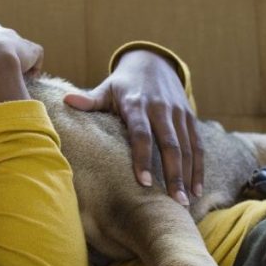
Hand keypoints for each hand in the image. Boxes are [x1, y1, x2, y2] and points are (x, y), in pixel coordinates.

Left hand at [63, 49, 201, 205]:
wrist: (153, 62)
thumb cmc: (124, 83)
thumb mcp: (107, 88)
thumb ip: (90, 100)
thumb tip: (67, 100)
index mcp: (138, 103)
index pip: (141, 134)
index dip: (143, 158)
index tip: (145, 182)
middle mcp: (161, 109)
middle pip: (170, 144)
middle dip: (173, 174)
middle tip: (174, 203)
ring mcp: (179, 114)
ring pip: (187, 147)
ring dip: (187, 175)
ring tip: (184, 202)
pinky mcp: (190, 118)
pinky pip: (198, 145)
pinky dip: (198, 168)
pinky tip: (196, 190)